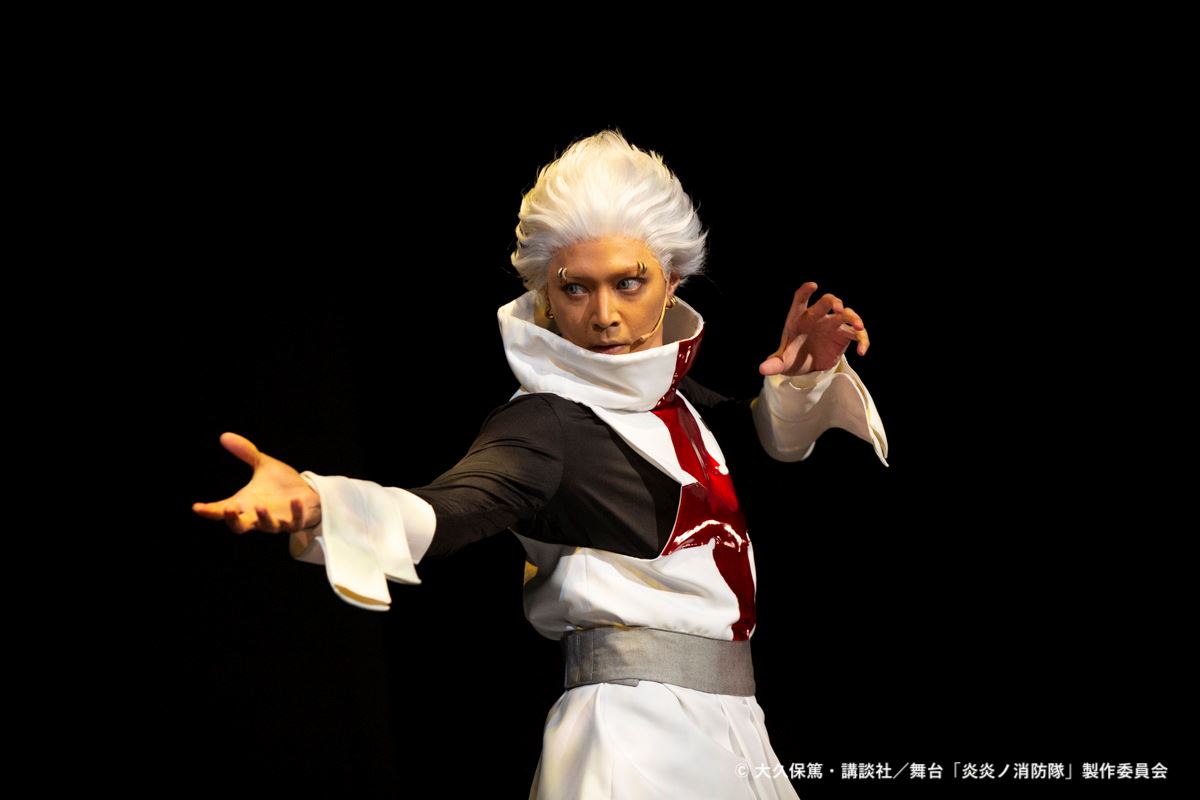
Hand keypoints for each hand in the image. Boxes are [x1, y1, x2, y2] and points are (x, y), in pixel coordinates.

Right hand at [192, 432, 321, 534]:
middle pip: (239, 527)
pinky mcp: (295, 522)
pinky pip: (294, 522)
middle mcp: (258, 516)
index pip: (222, 510)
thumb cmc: (281, 483)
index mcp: (246, 504)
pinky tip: (295, 500)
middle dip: (233, 520)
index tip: (197, 508)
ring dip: (263, 518)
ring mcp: (277, 521)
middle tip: (227, 510)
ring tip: (260, 506)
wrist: (308, 493)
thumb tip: (224, 436)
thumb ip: (246, 453)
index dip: (210, 511)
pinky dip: (295, 512)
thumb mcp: (263, 464)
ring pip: (266, 527)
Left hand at [758, 282, 869, 376]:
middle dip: (834, 302)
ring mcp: (832, 324)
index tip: (812, 286)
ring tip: (858, 327)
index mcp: (798, 319)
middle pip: (827, 302)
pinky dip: (862, 340)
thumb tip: (762, 369)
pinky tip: (862, 352)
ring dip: (854, 318)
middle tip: (838, 309)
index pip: (800, 300)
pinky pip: (857, 334)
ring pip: (847, 314)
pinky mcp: (844, 335)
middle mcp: (817, 317)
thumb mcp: (782, 362)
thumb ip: (774, 364)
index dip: (805, 292)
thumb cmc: (792, 357)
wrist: (806, 365)